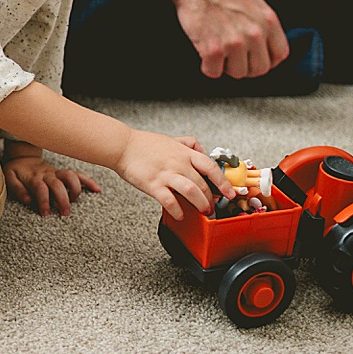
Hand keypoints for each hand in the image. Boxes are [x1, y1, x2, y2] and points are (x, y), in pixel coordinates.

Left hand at [3, 148, 99, 216]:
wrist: (23, 157)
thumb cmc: (16, 171)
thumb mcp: (9, 178)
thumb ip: (18, 189)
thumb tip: (28, 200)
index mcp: (33, 177)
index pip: (41, 188)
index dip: (43, 201)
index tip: (45, 214)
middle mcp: (47, 174)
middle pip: (58, 183)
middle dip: (63, 198)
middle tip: (65, 214)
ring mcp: (56, 172)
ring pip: (70, 175)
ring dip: (75, 188)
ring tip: (74, 202)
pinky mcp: (62, 173)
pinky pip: (77, 174)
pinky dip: (88, 181)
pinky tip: (97, 190)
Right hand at [109, 132, 234, 218]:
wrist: (122, 146)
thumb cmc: (144, 144)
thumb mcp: (171, 139)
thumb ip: (188, 144)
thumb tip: (202, 150)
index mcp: (184, 153)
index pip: (210, 167)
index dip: (223, 182)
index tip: (230, 192)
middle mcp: (178, 163)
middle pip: (203, 184)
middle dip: (211, 199)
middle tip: (212, 207)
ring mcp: (166, 174)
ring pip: (191, 191)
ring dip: (200, 204)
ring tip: (203, 212)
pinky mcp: (153, 184)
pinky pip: (170, 201)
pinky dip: (178, 211)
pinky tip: (180, 215)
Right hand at [173, 0, 288, 78]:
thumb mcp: (254, 0)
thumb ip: (262, 24)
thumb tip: (262, 45)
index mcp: (268, 20)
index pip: (280, 55)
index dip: (267, 60)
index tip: (255, 58)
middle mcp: (255, 33)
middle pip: (259, 69)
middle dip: (246, 65)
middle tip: (233, 56)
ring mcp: (234, 43)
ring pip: (238, 73)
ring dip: (226, 66)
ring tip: (218, 50)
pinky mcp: (213, 49)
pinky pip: (213, 72)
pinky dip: (207, 66)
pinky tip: (204, 53)